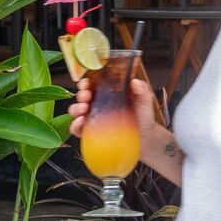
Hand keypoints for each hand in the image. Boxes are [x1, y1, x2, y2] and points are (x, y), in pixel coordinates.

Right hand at [73, 63, 176, 177]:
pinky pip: (77, 129)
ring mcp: (93, 119)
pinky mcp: (90, 133)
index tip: (87, 83)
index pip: (91, 84)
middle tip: (86, 96)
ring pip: (76, 111)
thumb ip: (142, 90)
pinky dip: (75, 125)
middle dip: (81, 94)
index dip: (86, 82)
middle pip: (81, 96)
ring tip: (84, 110)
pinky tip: (81, 123)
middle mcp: (97, 104)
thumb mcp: (144, 100)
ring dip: (76, 108)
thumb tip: (135, 82)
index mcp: (107, 93)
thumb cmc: (143, 117)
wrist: (146, 138)